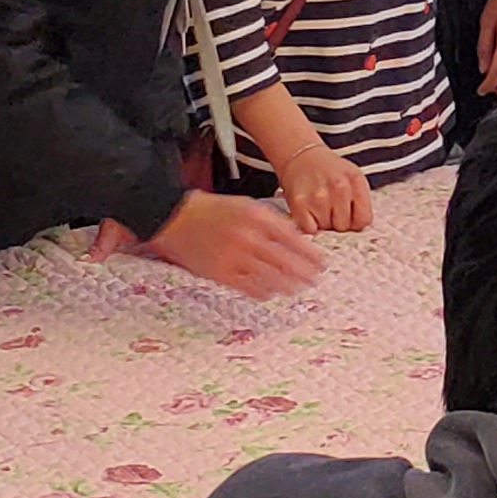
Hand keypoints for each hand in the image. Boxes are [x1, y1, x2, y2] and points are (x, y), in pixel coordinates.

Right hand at [138, 191, 321, 299]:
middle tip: (315, 279)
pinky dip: (264, 291)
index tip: (320, 261)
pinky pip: (249, 287)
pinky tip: (272, 292)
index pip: (292, 238)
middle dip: (303, 272)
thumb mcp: (245, 205)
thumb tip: (295, 237)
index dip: (309, 253)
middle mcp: (248, 237)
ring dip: (287, 285)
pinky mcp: (221, 273)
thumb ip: (270, 221)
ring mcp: (234, 257)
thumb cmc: (212, 210)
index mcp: (256, 217)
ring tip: (297, 288)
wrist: (175, 218)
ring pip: (270, 277)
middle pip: (285, 261)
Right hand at [273, 141, 373, 235]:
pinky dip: (308, 224)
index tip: (349, 214)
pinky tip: (308, 210)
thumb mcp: (353, 178)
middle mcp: (339, 186)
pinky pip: (309, 229)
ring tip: (318, 205)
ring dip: (322, 221)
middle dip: (337, 221)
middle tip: (330, 206)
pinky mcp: (300, 202)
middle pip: (344, 226)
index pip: (364, 220)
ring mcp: (318, 195)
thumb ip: (361, 201)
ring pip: (326, 228)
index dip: (355, 221)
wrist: (301, 157)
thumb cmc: (329, 171)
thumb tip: (358, 228)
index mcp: (356, 180)